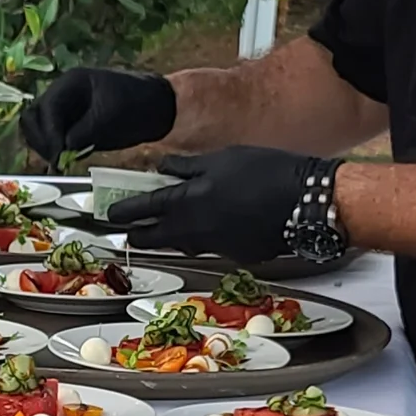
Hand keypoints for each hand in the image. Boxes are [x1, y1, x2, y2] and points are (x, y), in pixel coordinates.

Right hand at [20, 68, 177, 164]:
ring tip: (58, 161)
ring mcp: (65, 110)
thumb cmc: (137, 103)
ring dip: (43, 145)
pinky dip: (52, 149)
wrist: (158, 107)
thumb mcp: (109, 117)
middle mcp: (62, 94)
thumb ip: (83, 131)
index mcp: (71, 83)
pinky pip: (51, 137)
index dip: (49, 132)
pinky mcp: (71, 125)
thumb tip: (63, 147)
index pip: (48, 108)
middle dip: (41, 138)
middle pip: (34, 116)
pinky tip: (63, 161)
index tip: (57, 155)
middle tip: (55, 159)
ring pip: (38, 128)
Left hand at [112, 147, 321, 263]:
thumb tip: (162, 168)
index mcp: (186, 203)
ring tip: (162, 231)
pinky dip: (205, 239)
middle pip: (156, 238)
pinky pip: (212, 248)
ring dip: (169, 238)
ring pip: (182, 245)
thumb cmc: (264, 172)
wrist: (305, 202)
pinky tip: (213, 228)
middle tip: (129, 231)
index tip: (110, 216)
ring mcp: (215, 247)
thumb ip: (186, 167)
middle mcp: (194, 231)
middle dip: (140, 234)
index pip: (143, 209)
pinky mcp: (237, 256)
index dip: (124, 212)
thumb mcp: (220, 159)